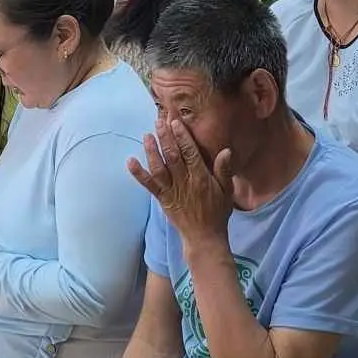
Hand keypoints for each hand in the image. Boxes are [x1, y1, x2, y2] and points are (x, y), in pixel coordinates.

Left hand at [128, 115, 235, 241]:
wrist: (204, 237)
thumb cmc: (218, 212)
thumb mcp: (227, 191)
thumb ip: (224, 170)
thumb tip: (225, 150)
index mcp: (201, 178)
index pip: (190, 153)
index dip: (182, 136)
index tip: (175, 122)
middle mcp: (185, 183)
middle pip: (173, 156)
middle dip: (165, 137)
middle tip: (159, 121)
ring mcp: (171, 191)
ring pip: (159, 168)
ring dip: (152, 151)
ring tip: (147, 135)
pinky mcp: (162, 199)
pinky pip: (149, 185)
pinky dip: (139, 173)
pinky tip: (130, 161)